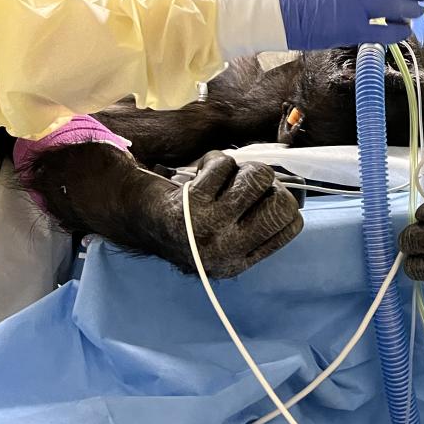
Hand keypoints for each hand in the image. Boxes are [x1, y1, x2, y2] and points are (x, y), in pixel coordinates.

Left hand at [157, 152, 303, 277]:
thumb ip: (255, 222)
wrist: (133, 216)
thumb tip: (291, 187)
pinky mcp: (191, 203)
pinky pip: (225, 165)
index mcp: (239, 262)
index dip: (283, 200)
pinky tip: (201, 172)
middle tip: (243, 184)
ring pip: (256, 177)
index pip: (291, 225)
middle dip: (267, 183)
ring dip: (241, 167)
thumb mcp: (223, 236)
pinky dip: (215, 161)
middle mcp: (227, 251)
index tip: (262, 195)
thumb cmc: (184, 219)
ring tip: (222, 177)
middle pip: (281, 203)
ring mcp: (210, 228)